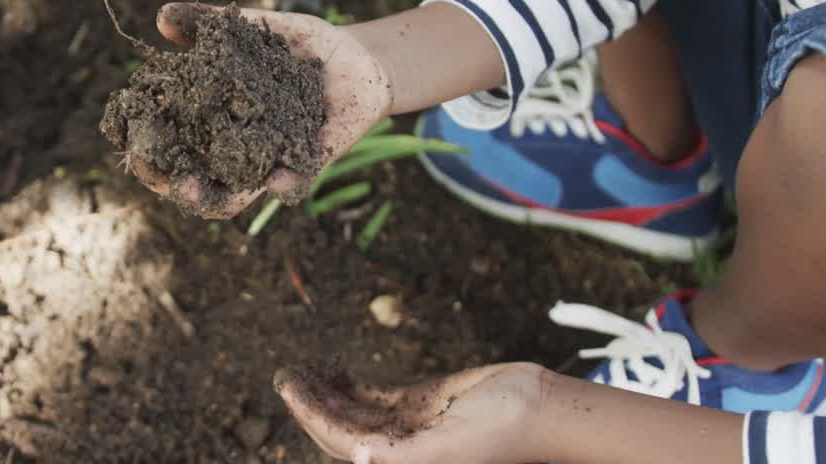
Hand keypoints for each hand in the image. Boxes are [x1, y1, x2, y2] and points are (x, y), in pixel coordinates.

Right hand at [134, 3, 392, 219]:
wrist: (359, 59)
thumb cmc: (297, 47)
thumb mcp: (249, 29)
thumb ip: (207, 24)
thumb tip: (163, 17)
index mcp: (210, 120)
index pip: (166, 141)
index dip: (142, 144)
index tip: (126, 135)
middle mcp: (232, 150)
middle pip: (188, 180)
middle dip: (163, 181)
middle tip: (150, 172)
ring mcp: (266, 163)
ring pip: (229, 197)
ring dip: (206, 199)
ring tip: (191, 193)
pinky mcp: (305, 166)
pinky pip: (290, 185)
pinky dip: (282, 185)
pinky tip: (275, 178)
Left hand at [274, 363, 547, 463]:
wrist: (541, 410)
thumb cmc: (498, 435)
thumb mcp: (442, 448)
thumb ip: (398, 455)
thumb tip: (357, 456)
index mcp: (402, 463)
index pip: (340, 441)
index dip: (309, 414)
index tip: (287, 385)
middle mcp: (401, 449)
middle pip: (341, 427)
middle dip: (310, 403)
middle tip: (285, 374)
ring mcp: (410, 426)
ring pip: (355, 409)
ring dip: (327, 391)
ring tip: (301, 370)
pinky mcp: (424, 404)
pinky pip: (377, 396)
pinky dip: (353, 385)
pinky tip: (333, 372)